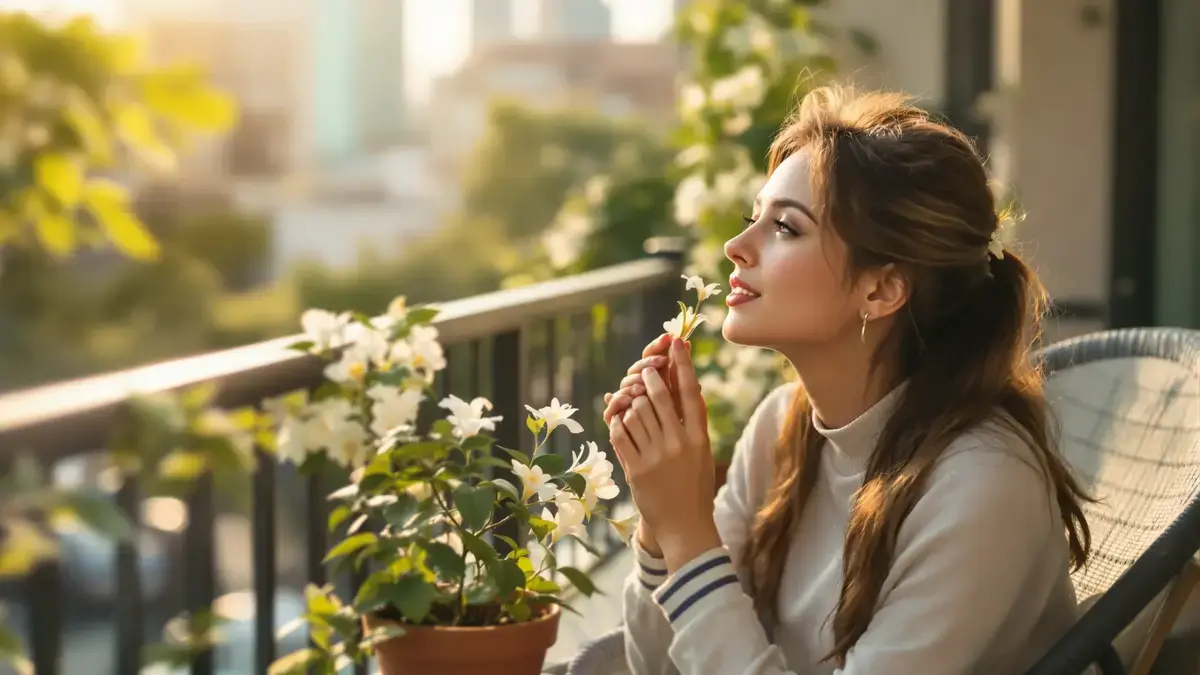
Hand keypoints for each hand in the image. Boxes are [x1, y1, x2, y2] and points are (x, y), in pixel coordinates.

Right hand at [602, 333, 688, 424]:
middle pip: (638, 367)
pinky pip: (612, 405)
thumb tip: (686, 344)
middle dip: (649, 363)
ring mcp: (627, 403)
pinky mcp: (616, 420)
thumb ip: (686, 379)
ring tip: (644, 384)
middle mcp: (640, 388)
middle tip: (662, 361)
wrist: (671, 462)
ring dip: (634, 380)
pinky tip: (628, 399)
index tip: (671, 337)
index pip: (653, 356)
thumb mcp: (687, 405)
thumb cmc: (681, 433)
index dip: (659, 345)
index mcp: (658, 381)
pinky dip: (618, 400)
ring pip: (626, 383)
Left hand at [609, 338, 719, 570]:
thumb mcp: (702, 453)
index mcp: (698, 438)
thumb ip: (693, 423)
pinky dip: (617, 423)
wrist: (685, 527)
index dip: (682, 363)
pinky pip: (619, 434)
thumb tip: (688, 389)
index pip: (689, 392)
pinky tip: (620, 420)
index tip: (675, 342)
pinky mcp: (636, 470)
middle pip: (658, 397)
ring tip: (632, 400)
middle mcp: (677, 444)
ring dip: (631, 402)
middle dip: (647, 379)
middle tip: (644, 371)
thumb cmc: (695, 487)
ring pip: (635, 412)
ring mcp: (655, 457)